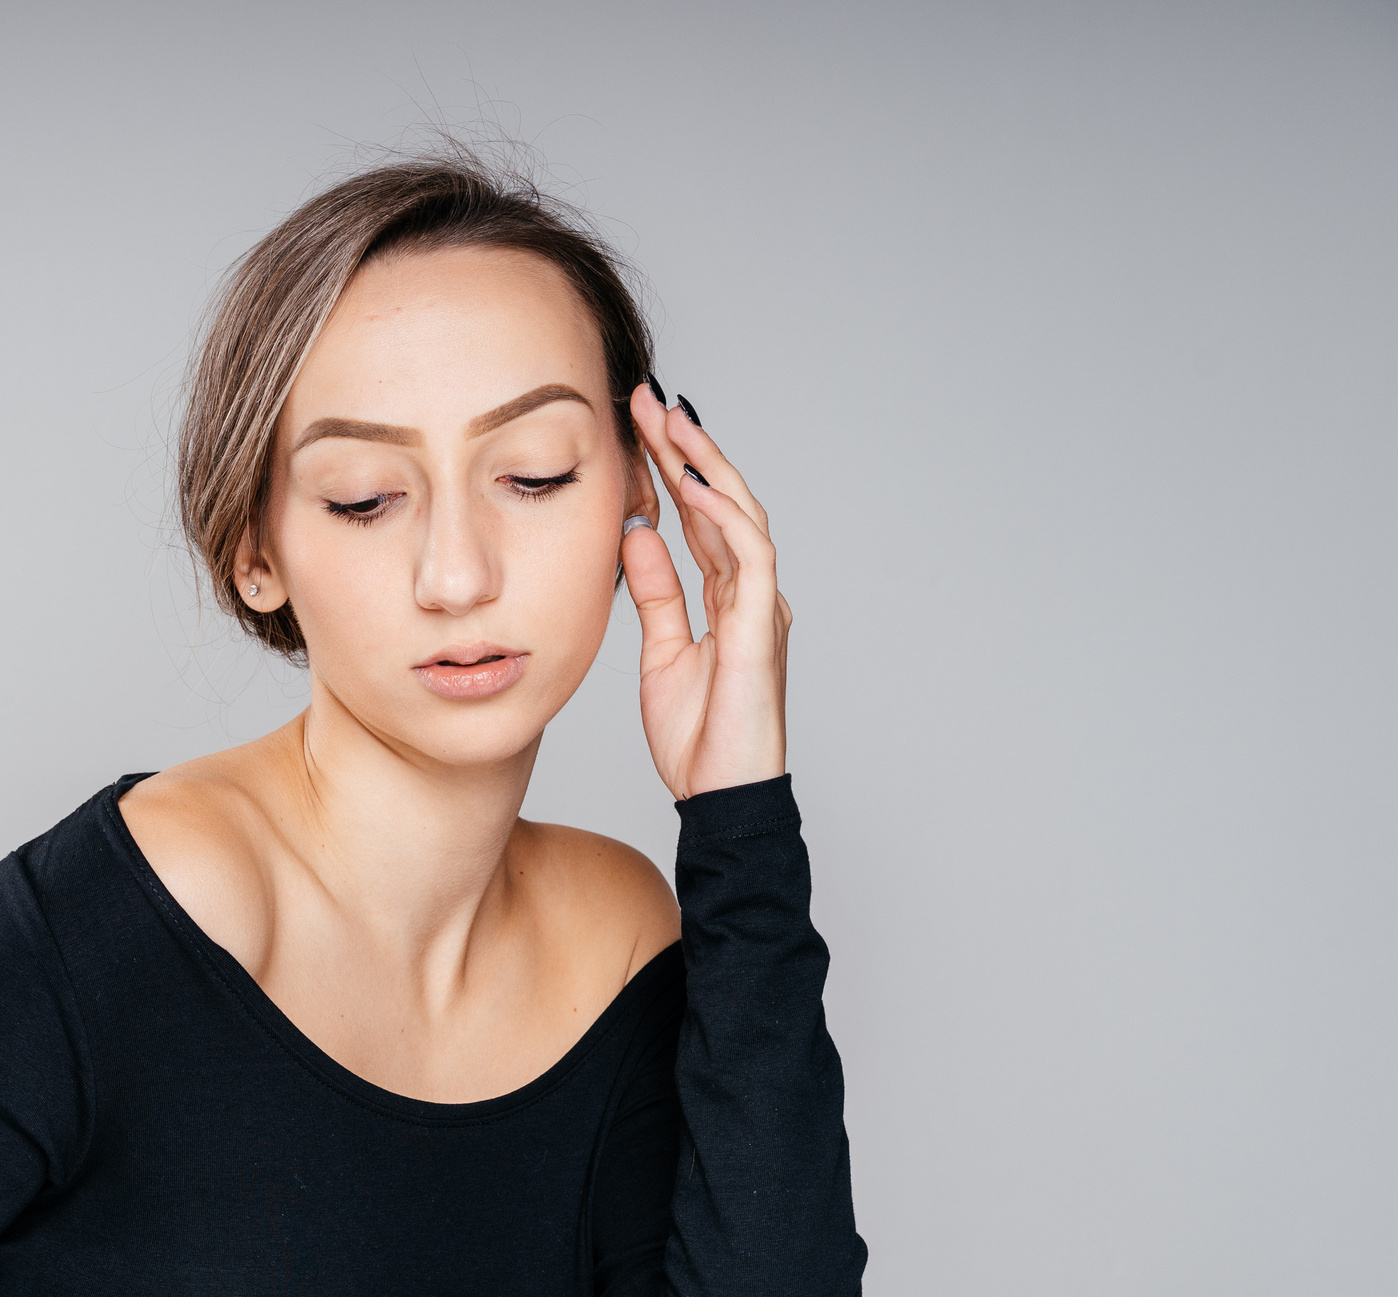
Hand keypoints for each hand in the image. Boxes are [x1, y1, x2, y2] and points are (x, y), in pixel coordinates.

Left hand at [619, 389, 789, 799]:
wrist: (720, 796)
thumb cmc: (698, 737)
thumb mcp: (660, 653)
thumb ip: (656, 593)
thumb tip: (636, 536)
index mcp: (727, 598)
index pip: (699, 516)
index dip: (671, 468)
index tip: (636, 425)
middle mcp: (751, 593)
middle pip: (721, 502)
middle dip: (685, 448)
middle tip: (648, 400)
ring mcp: (762, 607)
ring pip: (740, 515)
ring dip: (704, 466)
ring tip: (671, 422)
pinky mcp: (761, 627)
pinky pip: (750, 558)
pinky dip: (724, 518)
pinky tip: (696, 486)